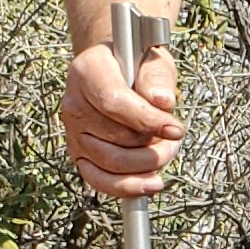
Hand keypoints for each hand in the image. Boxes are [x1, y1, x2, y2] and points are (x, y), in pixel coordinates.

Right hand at [62, 38, 182, 199]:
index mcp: (87, 71)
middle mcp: (74, 104)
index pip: (114, 102)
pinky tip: (150, 184)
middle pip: (116, 138)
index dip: (147, 120)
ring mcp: (73, 132)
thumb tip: (163, 102)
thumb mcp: (151, 61)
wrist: (113, 71)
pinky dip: (127, 187)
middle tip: (173, 139)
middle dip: (153, 145)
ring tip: (165, 151)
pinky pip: (99, 180)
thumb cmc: (135, 65)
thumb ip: (157, 77)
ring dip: (147, 164)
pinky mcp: (78, 154)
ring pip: (111, 163)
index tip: (176, 130)